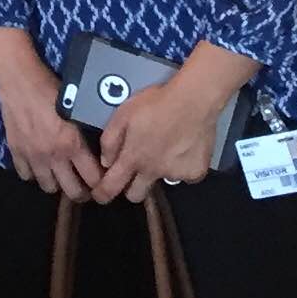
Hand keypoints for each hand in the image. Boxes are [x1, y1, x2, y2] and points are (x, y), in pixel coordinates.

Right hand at [0, 34, 98, 201]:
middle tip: (84, 186)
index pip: (93, 179)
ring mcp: (33, 157)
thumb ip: (84, 134)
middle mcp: (53, 156)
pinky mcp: (16, 152)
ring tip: (60, 175)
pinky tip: (38, 164)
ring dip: (57, 183)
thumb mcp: (76, 110)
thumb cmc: (51, 89)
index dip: (101, 183)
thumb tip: (99, 151)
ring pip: (48, 187)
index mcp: (72, 144)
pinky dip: (34, 173)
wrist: (19, 80)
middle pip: (73, 191)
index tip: (102, 182)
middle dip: (82, 193)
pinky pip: (26, 175)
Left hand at [93, 74, 237, 201]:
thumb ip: (110, 140)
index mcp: (133, 158)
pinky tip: (184, 148)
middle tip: (136, 170)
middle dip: (132, 188)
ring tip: (166, 147)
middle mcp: (153, 171)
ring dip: (160, 170)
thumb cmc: (156, 103)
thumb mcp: (123, 114)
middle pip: (136, 195)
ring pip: (162, 181)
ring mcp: (176, 174)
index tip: (101, 196)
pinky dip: (182, 166)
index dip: (103, 194)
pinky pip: (184, 176)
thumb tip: (106, 162)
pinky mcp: (196, 173)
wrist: (194, 101)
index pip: (112, 186)